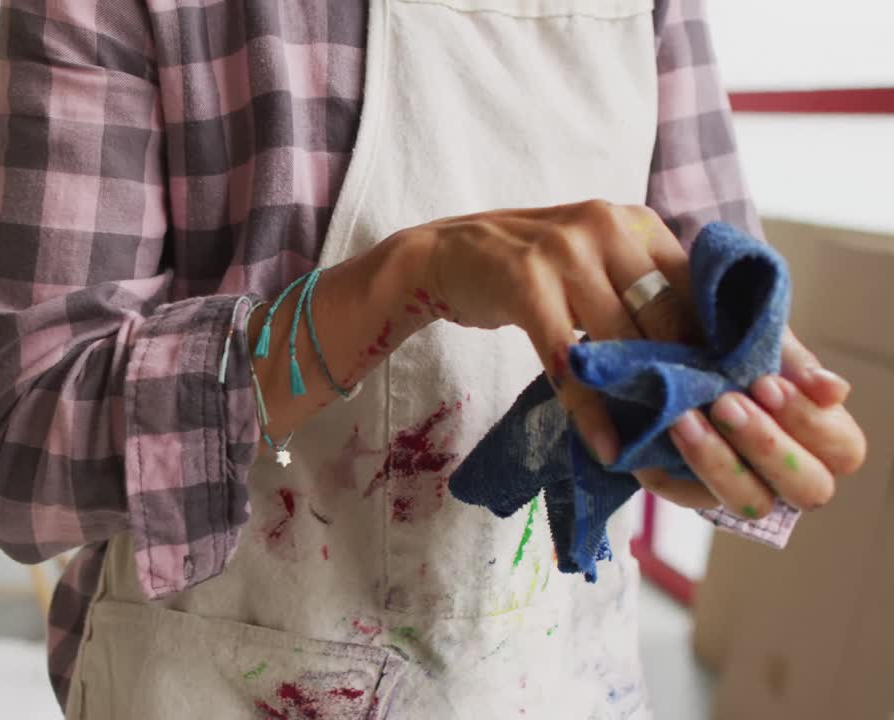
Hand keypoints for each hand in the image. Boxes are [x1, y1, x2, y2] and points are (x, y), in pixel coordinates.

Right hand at [412, 199, 864, 513]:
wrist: (446, 254)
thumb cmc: (530, 271)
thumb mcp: (596, 263)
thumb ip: (646, 295)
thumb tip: (713, 362)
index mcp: (636, 223)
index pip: (707, 286)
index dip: (753, 339)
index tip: (802, 387)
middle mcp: (607, 226)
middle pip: (672, 315)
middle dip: (702, 378)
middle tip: (730, 434)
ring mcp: (564, 252)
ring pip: (624, 340)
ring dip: (647, 403)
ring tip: (671, 451)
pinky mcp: (525, 284)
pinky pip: (569, 360)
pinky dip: (592, 410)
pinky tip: (611, 448)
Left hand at [663, 328, 865, 514]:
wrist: (656, 336)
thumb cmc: (722, 337)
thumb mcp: (757, 337)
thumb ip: (794, 362)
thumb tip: (832, 390)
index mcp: (816, 433)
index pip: (843, 451)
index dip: (810, 423)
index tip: (767, 385)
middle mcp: (785, 468)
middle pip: (808, 489)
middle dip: (769, 446)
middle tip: (727, 404)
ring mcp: (738, 484)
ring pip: (751, 502)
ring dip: (721, 463)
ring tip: (686, 419)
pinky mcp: (687, 488)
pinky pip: (684, 493)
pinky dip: (671, 466)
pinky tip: (660, 429)